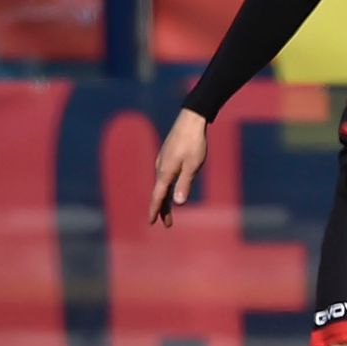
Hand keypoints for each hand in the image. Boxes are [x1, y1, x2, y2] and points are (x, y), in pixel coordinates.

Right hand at [149, 108, 209, 227]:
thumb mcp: (193, 166)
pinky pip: (163, 176)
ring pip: (161, 185)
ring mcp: (162, 161)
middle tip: (166, 224)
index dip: (155, 210)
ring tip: (168, 211)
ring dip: (164, 199)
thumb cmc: (194, 143)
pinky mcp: (166, 156)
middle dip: (162, 209)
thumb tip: (177, 203)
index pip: (158, 196)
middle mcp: (160, 168)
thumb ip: (184, 184)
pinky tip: (169, 189)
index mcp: (165, 172)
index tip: (151, 222)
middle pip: (159, 193)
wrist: (190, 121)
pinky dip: (165, 187)